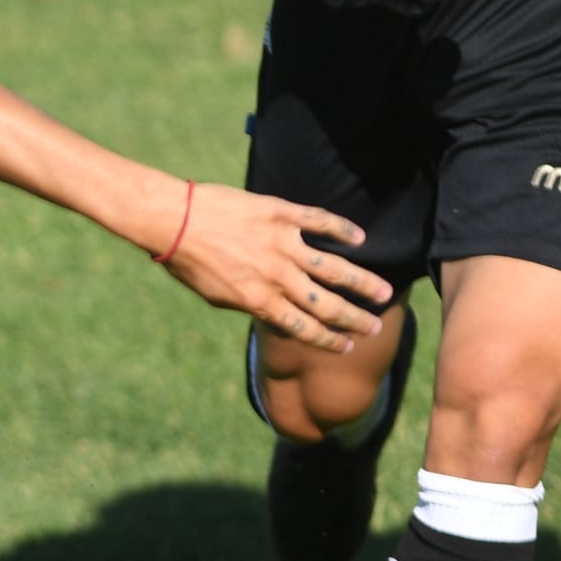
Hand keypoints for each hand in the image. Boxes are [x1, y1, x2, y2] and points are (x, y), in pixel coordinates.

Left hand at [153, 184, 387, 351]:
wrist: (175, 221)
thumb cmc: (189, 263)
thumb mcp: (217, 295)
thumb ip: (251, 304)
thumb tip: (274, 313)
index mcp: (259, 300)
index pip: (303, 328)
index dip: (328, 340)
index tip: (348, 346)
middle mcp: (276, 276)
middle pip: (325, 304)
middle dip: (354, 319)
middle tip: (376, 327)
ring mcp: (282, 244)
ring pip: (334, 268)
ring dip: (362, 282)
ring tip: (385, 293)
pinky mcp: (281, 214)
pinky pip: (320, 222)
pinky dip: (343, 230)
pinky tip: (360, 237)